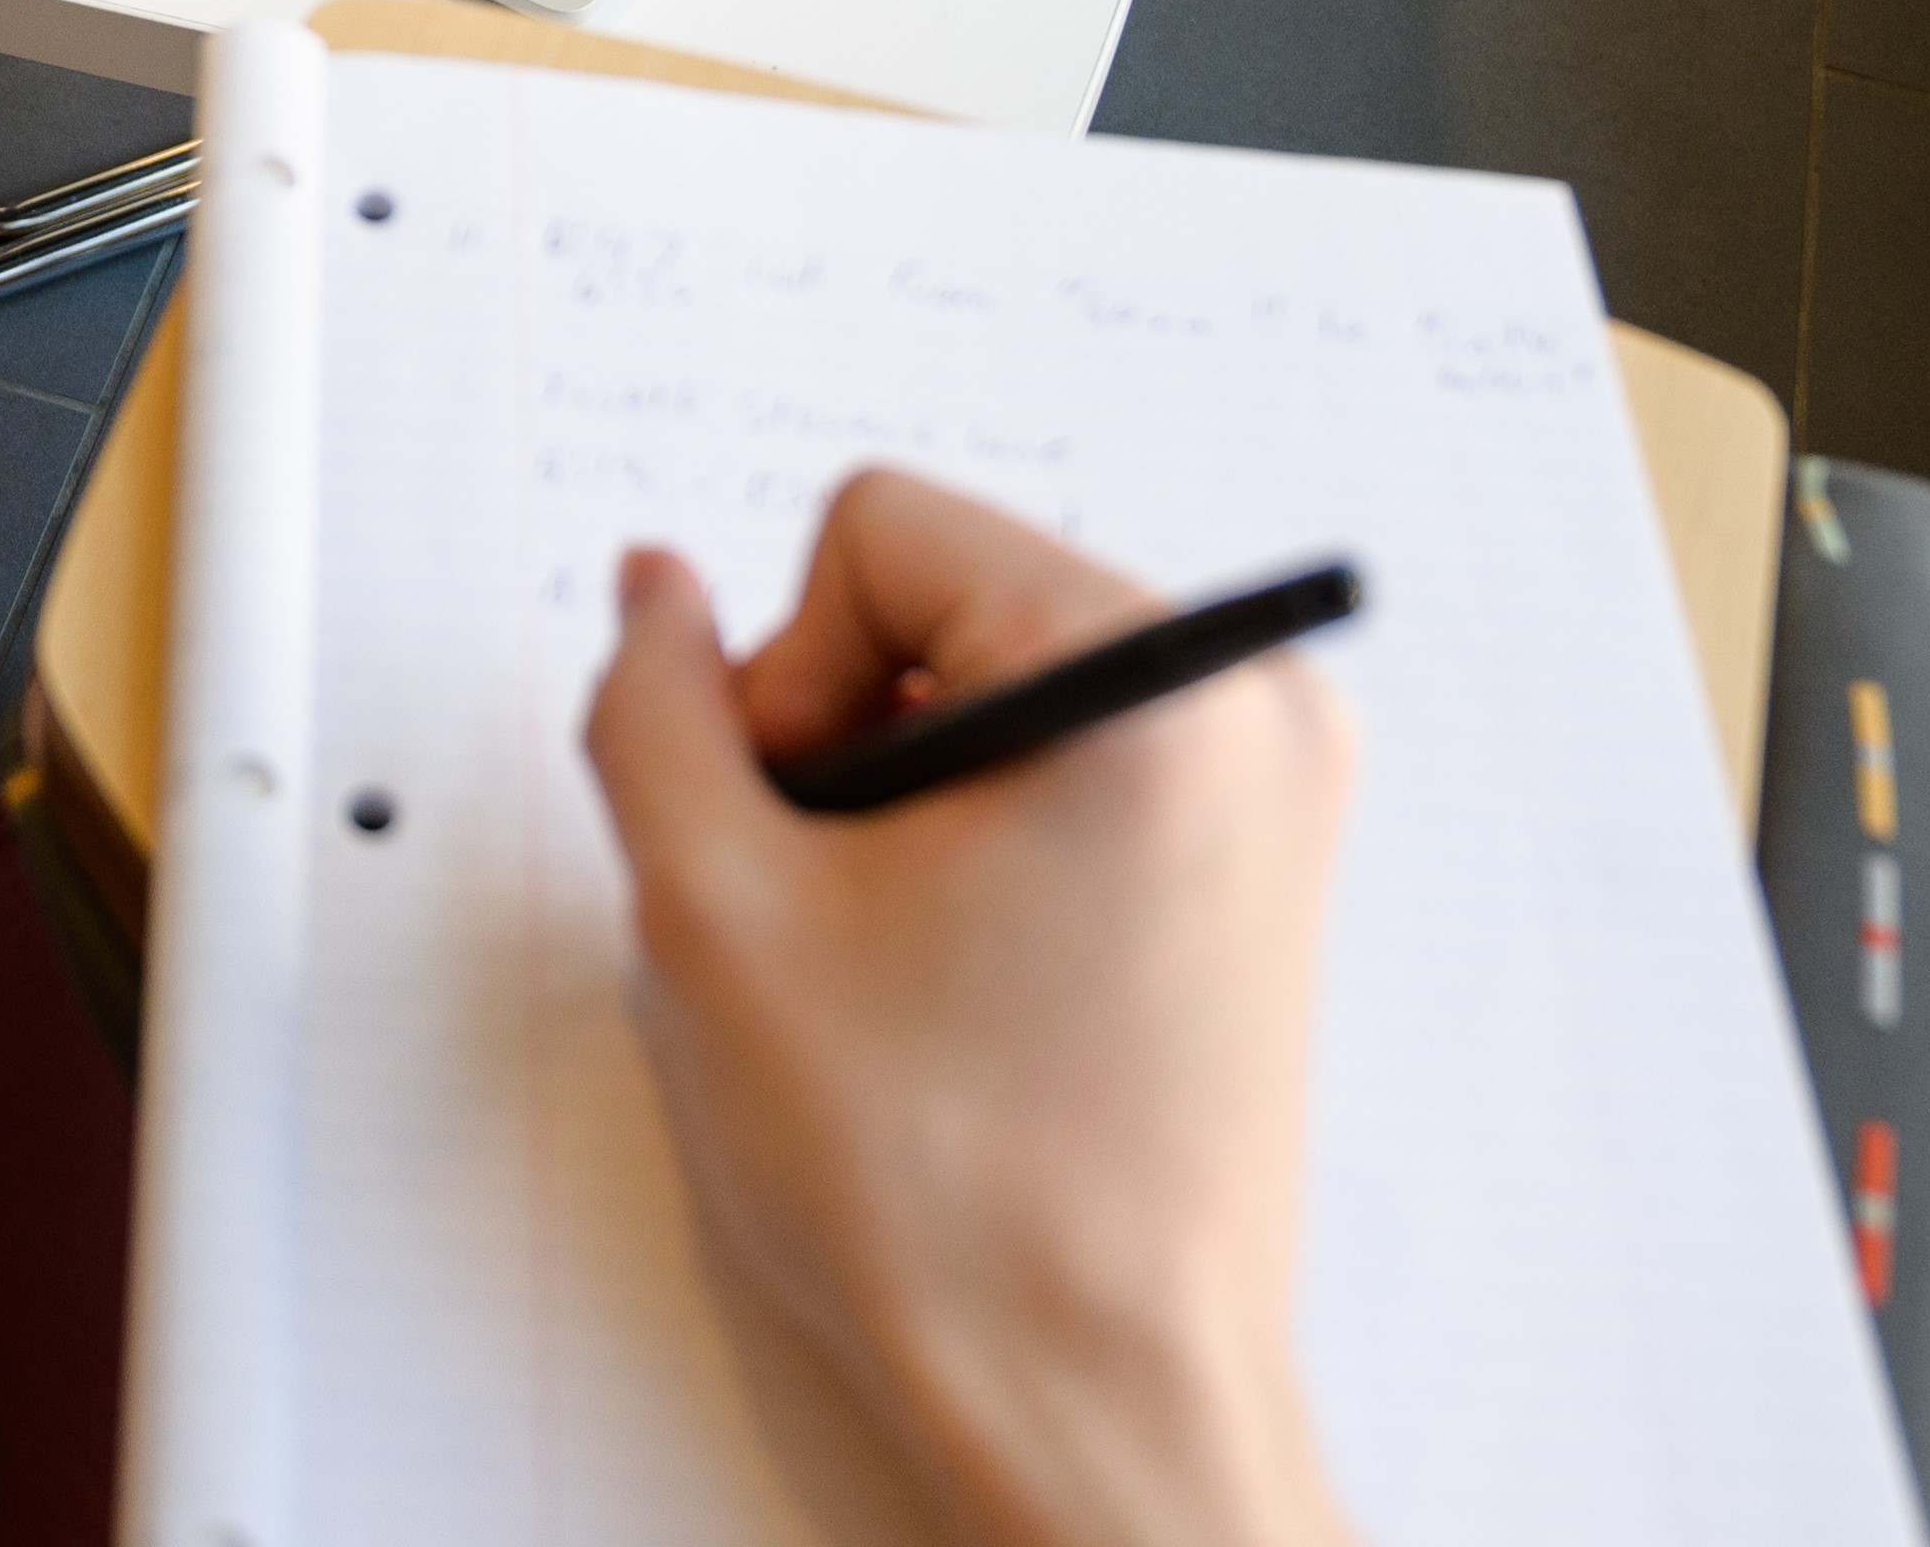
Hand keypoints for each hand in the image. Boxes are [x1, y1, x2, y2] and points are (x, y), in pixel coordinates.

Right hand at [583, 473, 1358, 1546]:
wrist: (1098, 1399)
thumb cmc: (950, 1192)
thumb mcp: (714, 912)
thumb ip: (653, 707)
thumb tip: (658, 592)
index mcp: (1156, 684)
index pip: (877, 530)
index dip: (783, 677)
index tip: (805, 836)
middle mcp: (1253, 709)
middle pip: (944, 595)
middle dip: (850, 737)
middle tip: (845, 915)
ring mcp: (1276, 791)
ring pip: (995, 683)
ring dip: (910, 800)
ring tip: (907, 965)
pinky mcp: (1262, 866)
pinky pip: (1072, 763)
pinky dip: (986, 842)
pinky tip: (968, 981)